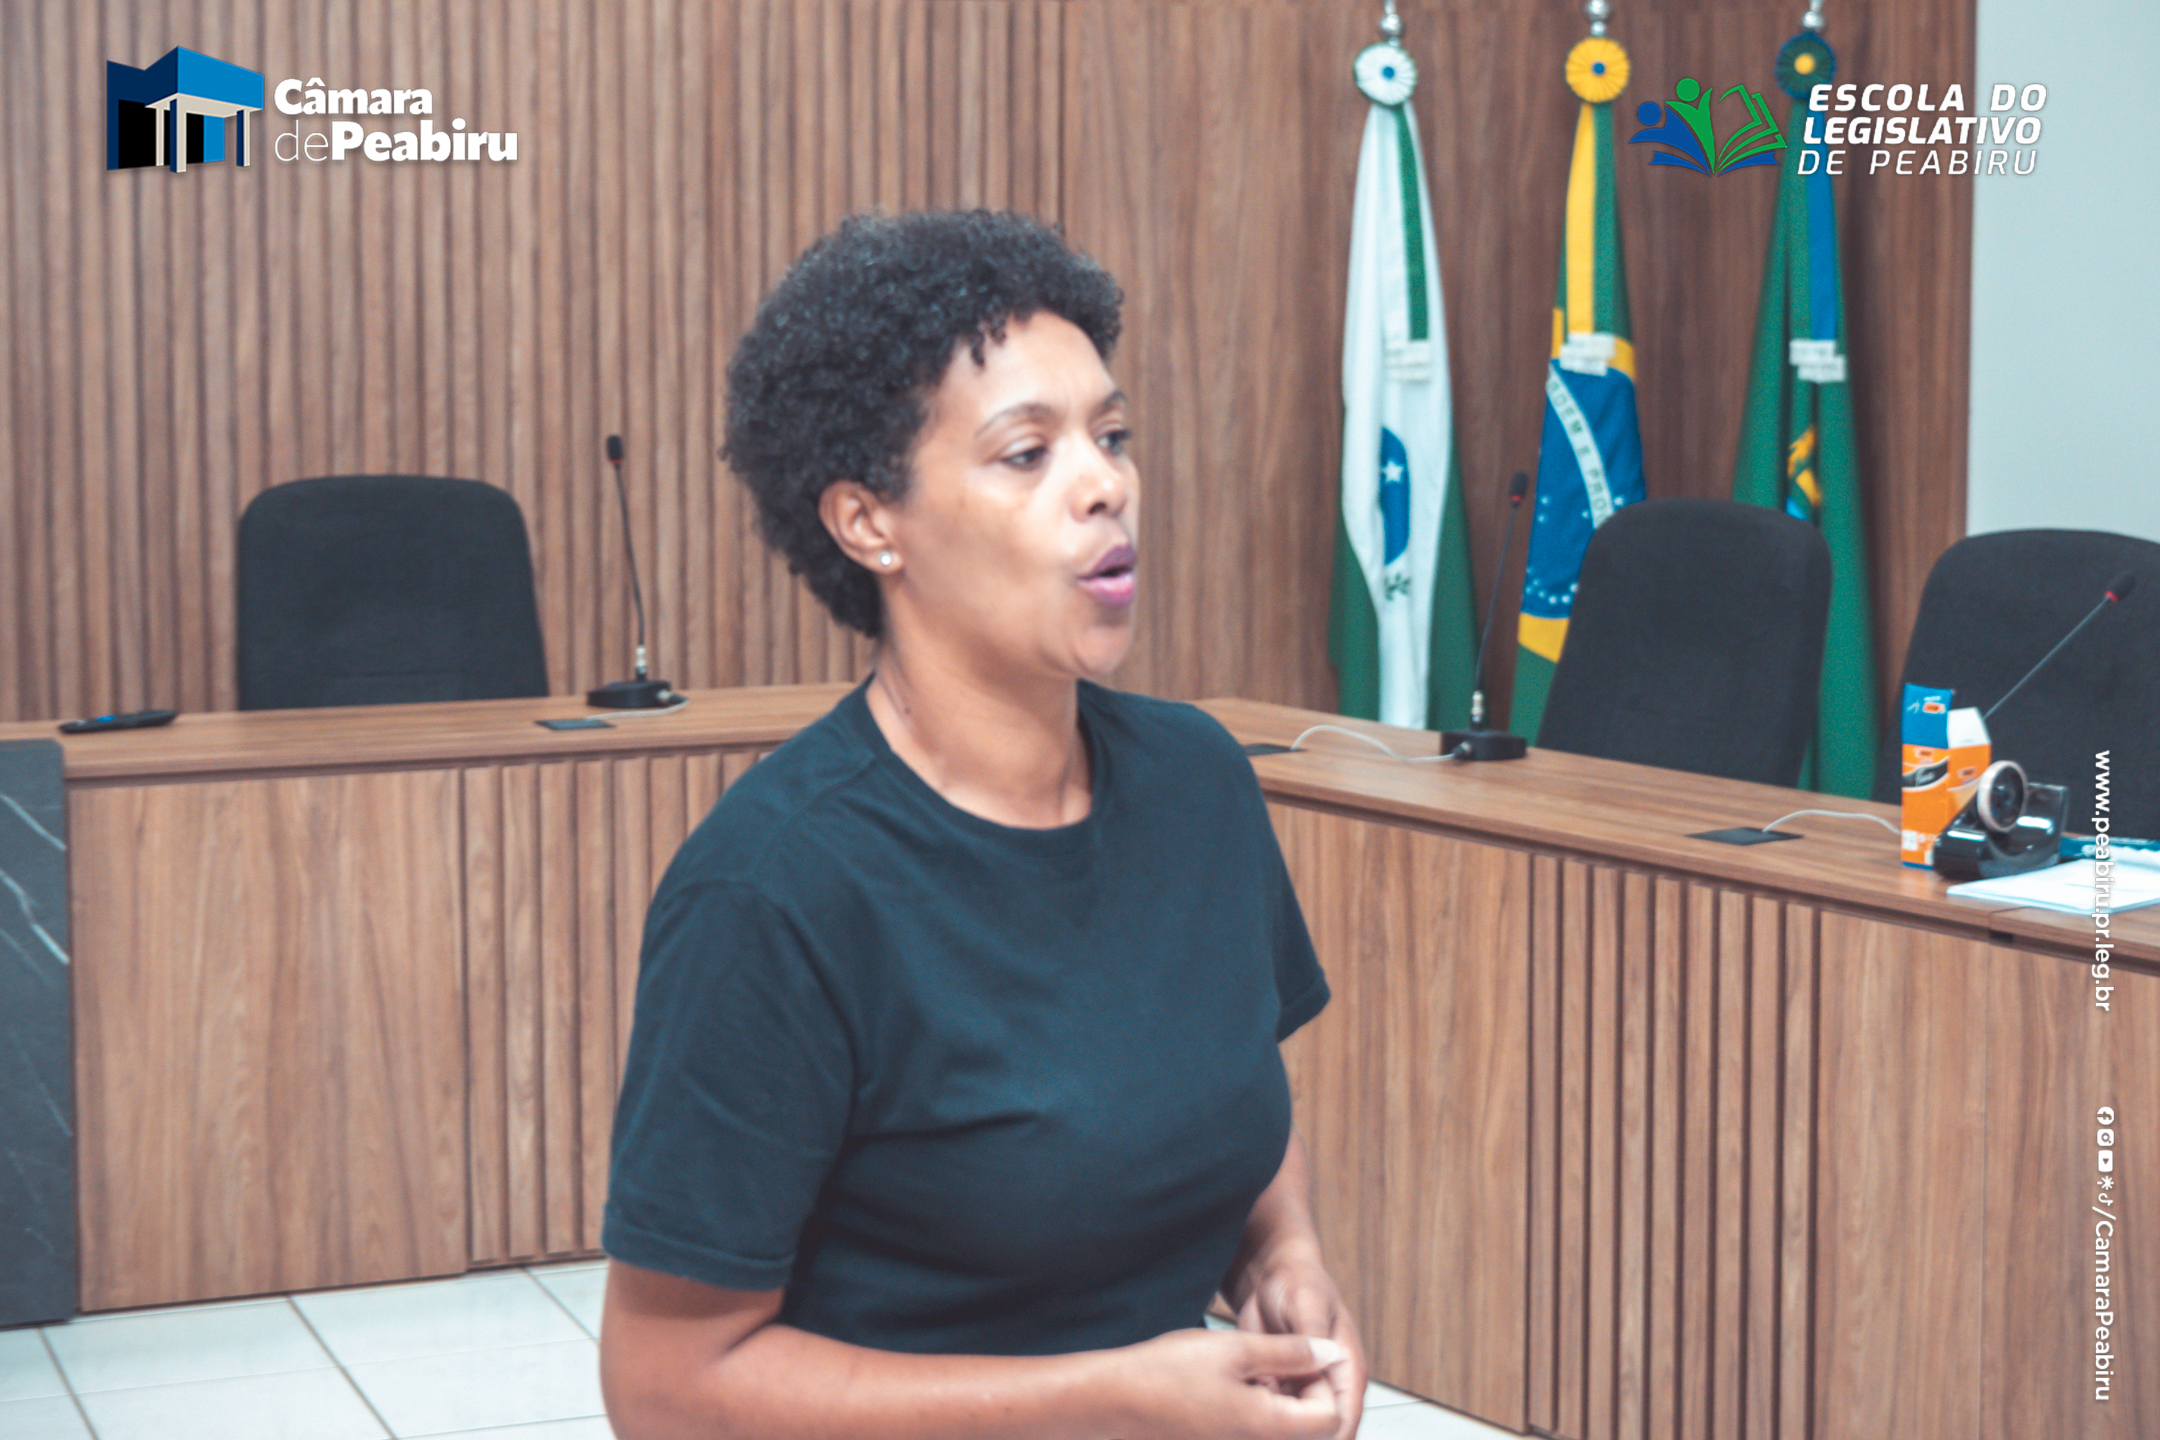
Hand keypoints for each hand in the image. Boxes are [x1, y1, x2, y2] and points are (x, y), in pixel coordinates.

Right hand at [1112, 1327, 1344, 1439]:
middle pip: (1310, 1427)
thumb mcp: (1236, 1349)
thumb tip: (1330, 1353)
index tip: (1299, 1353)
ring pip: (1283, 1428)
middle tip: (1278, 1359)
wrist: (1115, 1400)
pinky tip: (1232, 1383)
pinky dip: (1257, 1408)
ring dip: (1280, 1399)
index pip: (1330, 1417)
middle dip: (1303, 1391)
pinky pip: (1257, 1430)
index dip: (1321, 1381)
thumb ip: (1291, 1352)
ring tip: (1250, 1368)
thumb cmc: (1169, 1373)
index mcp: (1268, 1427)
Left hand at [1235, 1255, 1365, 1439]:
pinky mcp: (1279, 1390)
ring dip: (1274, 1426)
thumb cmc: (1299, 1282)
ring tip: (1250, 1405)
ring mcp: (1302, 1391)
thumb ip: (1312, 1334)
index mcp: (1346, 1371)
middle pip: (1320, 1431)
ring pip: (1293, 1427)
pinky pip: (1269, 1413)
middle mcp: (1328, 1387)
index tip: (1297, 1436)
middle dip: (1295, 1434)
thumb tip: (1322, 1361)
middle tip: (1262, 1420)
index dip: (1328, 1435)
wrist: (1271, 1275)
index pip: (1345, 1420)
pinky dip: (1255, 1412)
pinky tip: (1238, 1403)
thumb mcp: (1307, 1302)